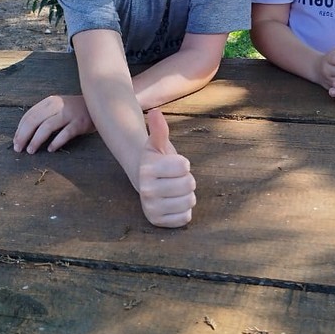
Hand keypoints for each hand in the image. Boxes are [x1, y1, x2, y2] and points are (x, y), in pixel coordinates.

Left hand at [13, 95, 95, 153]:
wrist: (100, 105)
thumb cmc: (75, 111)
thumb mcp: (58, 108)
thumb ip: (44, 116)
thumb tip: (24, 134)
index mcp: (50, 102)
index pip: (29, 115)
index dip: (20, 129)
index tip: (15, 141)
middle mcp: (58, 105)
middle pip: (35, 120)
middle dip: (24, 135)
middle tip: (19, 149)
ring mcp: (70, 114)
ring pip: (47, 127)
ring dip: (36, 140)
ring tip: (31, 150)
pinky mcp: (80, 123)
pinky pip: (65, 133)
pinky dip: (56, 142)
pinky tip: (51, 149)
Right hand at [138, 109, 195, 227]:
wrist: (145, 183)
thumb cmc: (156, 161)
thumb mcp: (157, 144)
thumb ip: (159, 129)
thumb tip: (155, 112)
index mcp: (147, 169)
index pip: (184, 165)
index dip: (183, 163)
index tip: (174, 164)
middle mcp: (146, 190)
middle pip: (189, 184)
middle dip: (187, 180)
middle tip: (175, 179)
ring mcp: (151, 207)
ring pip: (189, 201)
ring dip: (187, 195)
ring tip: (176, 191)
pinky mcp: (158, 222)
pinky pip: (185, 218)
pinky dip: (184, 211)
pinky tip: (174, 204)